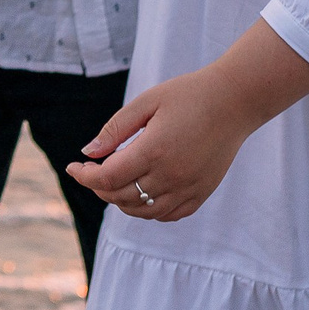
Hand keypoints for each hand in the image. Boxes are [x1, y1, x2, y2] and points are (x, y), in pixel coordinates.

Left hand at [64, 65, 249, 222]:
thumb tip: (88, 152)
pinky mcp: (201, 194)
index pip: (108, 177)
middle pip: (121, 197)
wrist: (235, 101)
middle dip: (99, 187)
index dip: (85, 176)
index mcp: (154, 150)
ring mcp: (188, 188)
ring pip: (143, 212)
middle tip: (92, 170)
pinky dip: (148, 210)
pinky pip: (168, 215)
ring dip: (121, 201)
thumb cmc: (188, 94)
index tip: (73, 167)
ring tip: (113, 181)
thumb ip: (115, 128)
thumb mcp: (147, 101)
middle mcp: (171, 176)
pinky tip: (141, 193)